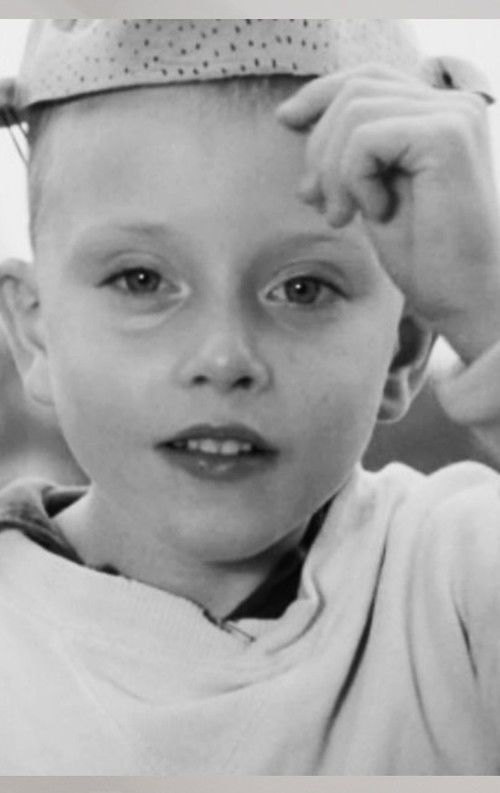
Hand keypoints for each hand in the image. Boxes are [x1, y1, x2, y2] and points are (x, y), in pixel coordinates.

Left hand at [277, 64, 499, 361]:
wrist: (464, 297)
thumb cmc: (425, 256)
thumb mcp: (372, 191)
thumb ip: (347, 152)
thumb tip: (293, 120)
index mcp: (438, 113)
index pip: (367, 78)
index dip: (320, 94)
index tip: (285, 120)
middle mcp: (452, 104)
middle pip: (354, 90)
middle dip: (320, 147)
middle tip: (316, 201)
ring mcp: (454, 115)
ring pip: (354, 111)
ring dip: (333, 170)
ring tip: (342, 215)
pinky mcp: (447, 135)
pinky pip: (365, 138)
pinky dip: (354, 179)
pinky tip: (374, 213)